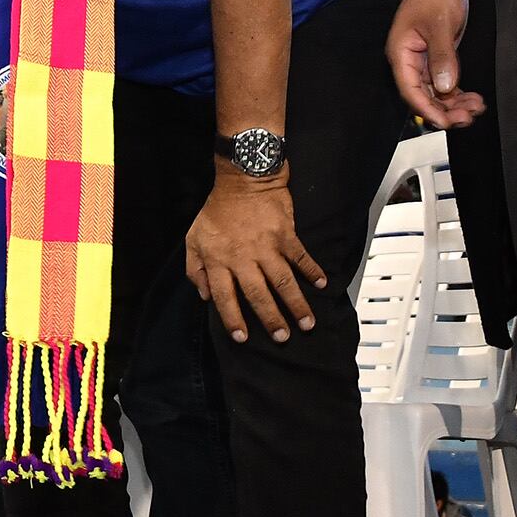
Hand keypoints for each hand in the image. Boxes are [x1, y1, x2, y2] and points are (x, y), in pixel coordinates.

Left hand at [185, 170, 329, 344]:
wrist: (242, 178)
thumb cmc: (217, 209)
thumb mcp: (194, 237)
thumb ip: (196, 269)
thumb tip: (204, 296)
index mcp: (219, 259)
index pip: (224, 296)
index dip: (232, 319)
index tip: (242, 338)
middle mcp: (243, 257)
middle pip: (257, 294)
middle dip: (270, 319)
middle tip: (282, 338)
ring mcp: (266, 246)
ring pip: (283, 282)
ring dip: (296, 304)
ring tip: (306, 323)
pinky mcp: (285, 234)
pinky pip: (301, 257)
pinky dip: (312, 271)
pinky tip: (322, 284)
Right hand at [387, 0, 486, 128]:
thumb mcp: (441, 24)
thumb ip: (442, 57)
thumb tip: (445, 89)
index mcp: (401, 53)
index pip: (410, 90)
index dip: (427, 109)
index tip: (447, 122)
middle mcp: (409, 61)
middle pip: (423, 96)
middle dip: (445, 109)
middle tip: (469, 117)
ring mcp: (423, 61)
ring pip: (436, 92)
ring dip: (454, 104)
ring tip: (477, 108)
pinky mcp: (437, 58)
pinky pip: (444, 83)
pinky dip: (458, 93)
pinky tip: (474, 98)